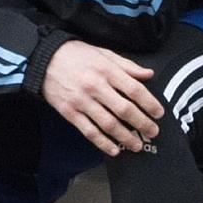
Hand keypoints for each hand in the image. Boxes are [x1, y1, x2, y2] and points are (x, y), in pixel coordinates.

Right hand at [40, 40, 163, 156]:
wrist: (44, 59)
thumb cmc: (76, 55)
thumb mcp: (104, 53)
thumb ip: (127, 66)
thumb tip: (148, 74)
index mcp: (107, 70)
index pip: (134, 89)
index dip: (149, 103)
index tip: (158, 113)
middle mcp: (96, 86)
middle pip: (124, 109)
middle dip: (142, 123)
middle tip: (153, 132)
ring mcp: (82, 101)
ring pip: (108, 124)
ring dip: (125, 137)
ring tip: (137, 145)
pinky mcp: (70, 112)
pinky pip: (89, 131)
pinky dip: (103, 143)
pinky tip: (114, 149)